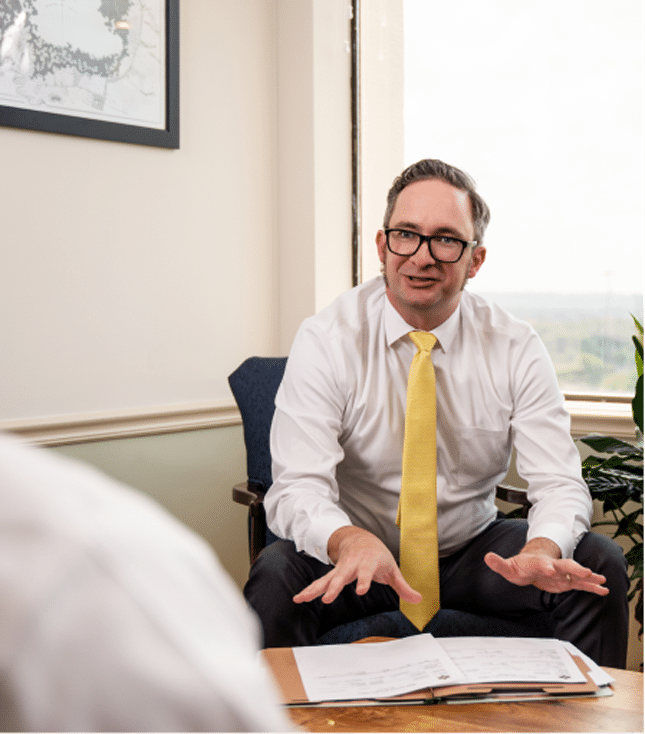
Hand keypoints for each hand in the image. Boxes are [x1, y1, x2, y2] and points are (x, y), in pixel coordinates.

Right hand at [293, 526, 422, 605]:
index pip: (366, 572)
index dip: (363, 580)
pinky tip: (299, 598)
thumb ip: (403, 586)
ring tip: (302, 598)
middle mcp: (352, 565)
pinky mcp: (332, 574)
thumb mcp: (392, 568)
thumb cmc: (377, 555)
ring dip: (315, 589)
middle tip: (327, 599)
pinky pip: (320, 582)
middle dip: (334, 586)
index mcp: (368, 562)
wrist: (359, 538)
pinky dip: (309, 590)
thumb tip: (419, 600)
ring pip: (326, 579)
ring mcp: (340, 569)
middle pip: (342, 575)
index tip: (360, 590)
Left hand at [484, 537, 607, 595]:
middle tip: (585, 571)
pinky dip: (592, 586)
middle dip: (574, 568)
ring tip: (601, 580)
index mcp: (537, 562)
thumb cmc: (520, 565)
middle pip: (564, 565)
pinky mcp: (566, 582)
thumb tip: (487, 557)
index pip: (541, 564)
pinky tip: (603, 590)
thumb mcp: (507, 566)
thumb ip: (499, 563)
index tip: (550, 569)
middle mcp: (552, 566)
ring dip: (587, 576)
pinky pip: (581, 584)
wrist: (531, 564)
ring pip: (576, 574)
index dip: (545, 566)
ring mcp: (561, 573)